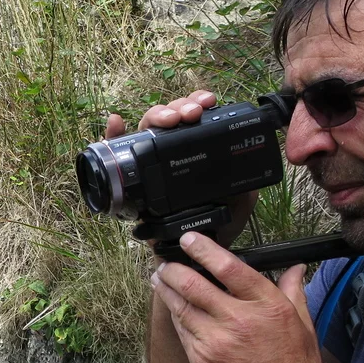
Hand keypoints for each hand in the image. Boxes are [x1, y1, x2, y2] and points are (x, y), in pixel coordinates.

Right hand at [105, 90, 257, 247]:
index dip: (196, 103)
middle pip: (168, 117)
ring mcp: (148, 166)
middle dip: (179, 108)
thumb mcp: (239, 203)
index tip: (207, 104)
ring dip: (156, 115)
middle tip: (191, 114)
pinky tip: (117, 121)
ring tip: (169, 118)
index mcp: (194, 153)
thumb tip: (250, 164)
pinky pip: (116, 153)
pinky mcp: (132, 182)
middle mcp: (169, 155)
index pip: (192, 119)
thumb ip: (246, 182)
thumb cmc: (213, 228)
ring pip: (146, 128)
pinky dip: (113, 135)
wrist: (193, 258)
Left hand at [151, 231, 326, 362]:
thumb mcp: (303, 327)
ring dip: (166, 291)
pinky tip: (173, 309)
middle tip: (165, 262)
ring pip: (182, 308)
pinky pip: (183, 332)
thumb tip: (295, 269)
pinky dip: (176, 317)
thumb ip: (293, 293)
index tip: (190, 240)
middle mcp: (238, 321)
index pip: (229, 267)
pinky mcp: (201, 362)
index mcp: (267, 307)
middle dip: (174, 270)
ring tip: (159, 279)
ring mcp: (216, 343)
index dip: (204, 250)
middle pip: (194, 285)